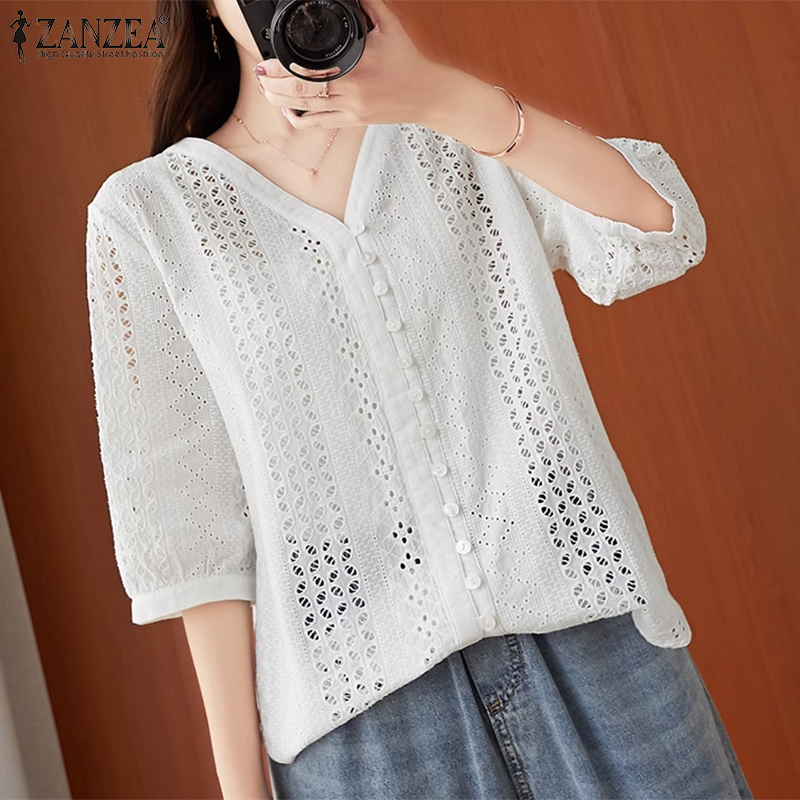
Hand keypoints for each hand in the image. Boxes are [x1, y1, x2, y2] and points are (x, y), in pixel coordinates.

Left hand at [252, 0, 444, 128]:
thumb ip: (366, 5)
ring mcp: (351, 109)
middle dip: (274, 86)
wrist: (427, 94)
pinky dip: (301, 120)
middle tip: (260, 77)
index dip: (282, 67)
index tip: (267, 61)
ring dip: (282, 102)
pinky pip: (320, 124)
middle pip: (301, 91)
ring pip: (307, 110)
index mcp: (355, 64)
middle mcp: (351, 89)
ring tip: (267, 93)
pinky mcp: (354, 122)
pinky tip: (290, 113)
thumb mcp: (389, 25)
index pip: (309, 68)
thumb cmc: (407, 61)